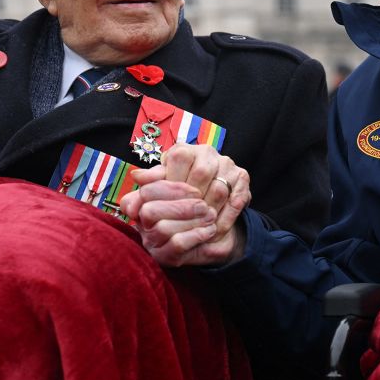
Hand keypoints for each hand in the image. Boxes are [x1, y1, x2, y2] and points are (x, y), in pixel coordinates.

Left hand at [119, 144, 250, 266]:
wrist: (203, 195)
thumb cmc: (175, 192)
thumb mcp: (159, 189)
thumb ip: (148, 185)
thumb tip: (137, 177)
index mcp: (185, 150)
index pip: (180, 158)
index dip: (174, 182)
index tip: (169, 204)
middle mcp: (208, 152)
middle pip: (203, 173)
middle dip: (193, 201)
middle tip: (186, 221)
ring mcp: (227, 164)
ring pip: (220, 188)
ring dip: (210, 212)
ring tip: (200, 229)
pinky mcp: (242, 177)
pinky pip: (237, 198)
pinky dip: (227, 216)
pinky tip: (216, 229)